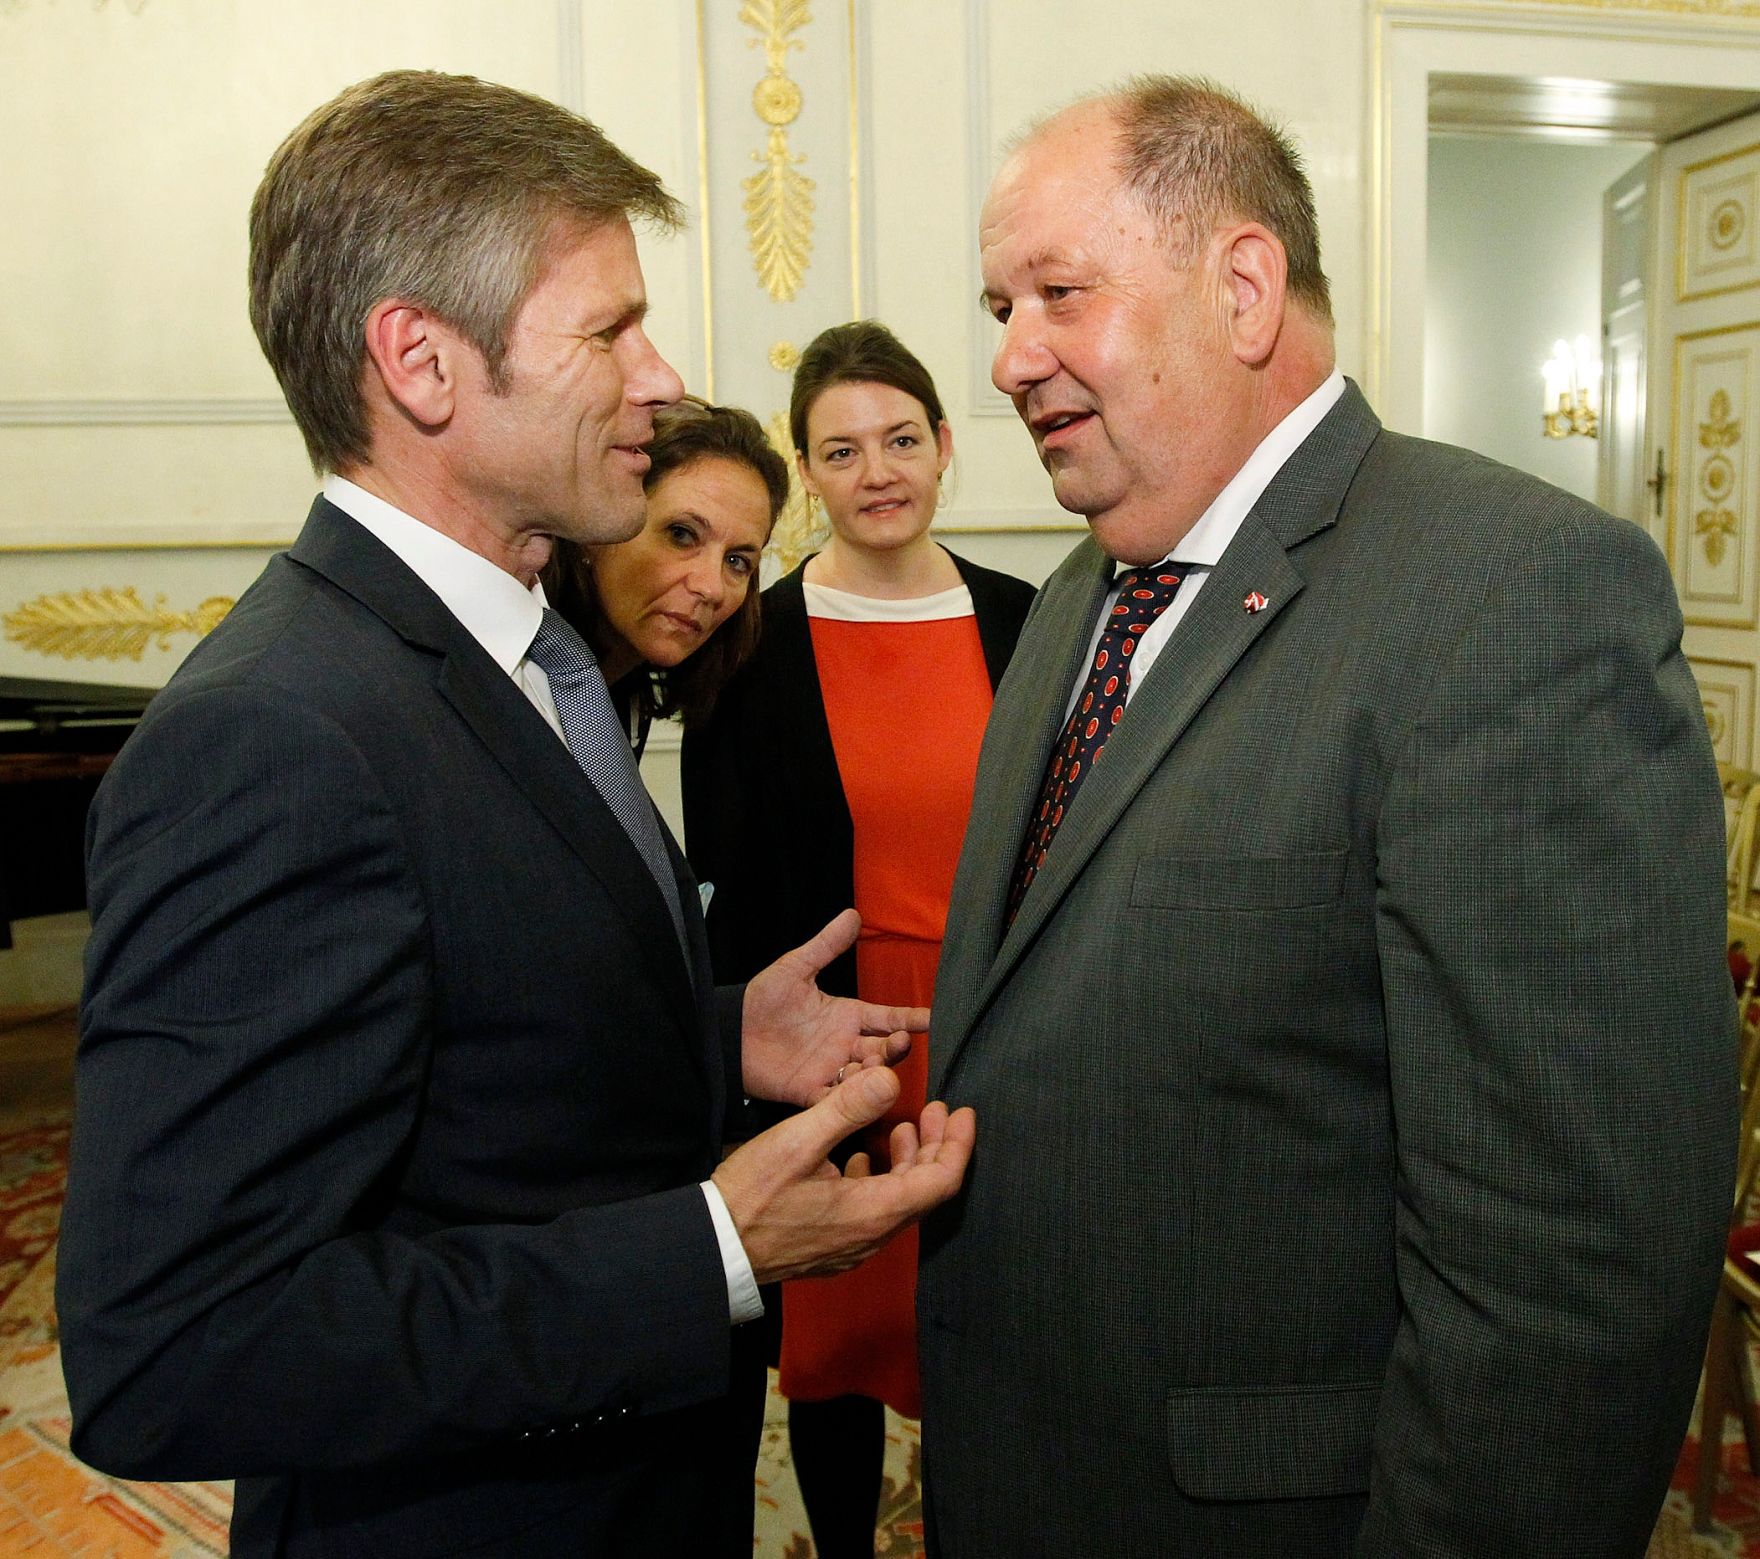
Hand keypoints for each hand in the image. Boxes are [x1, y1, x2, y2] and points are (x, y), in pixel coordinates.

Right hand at [713, 1064, 975, 1284]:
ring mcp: (852, 1246)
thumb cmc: (751, 1196)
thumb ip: (848, 1109)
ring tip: (901, 1127)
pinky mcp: (833, 1247)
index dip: (958, 1144)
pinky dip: (880, 1180)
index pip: (940, 1180)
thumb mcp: (798, 1141)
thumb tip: (890, 1079)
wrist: (715, 1248)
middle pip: (924, 1191)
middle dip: (935, 1147)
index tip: (962, 1112)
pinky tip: (859, 1159)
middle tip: (937, 1111)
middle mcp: (871, 1236)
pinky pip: (874, 1213)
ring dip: (907, 1162)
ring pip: (899, 1202)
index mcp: (873, 1212)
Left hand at [740, 909, 928, 1105]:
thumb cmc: (763, 999)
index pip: (889, 1018)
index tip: (934, 1019)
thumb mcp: (796, 968)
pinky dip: (849, 1098)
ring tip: (873, 1064)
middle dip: (895, 1047)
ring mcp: (832, 1069)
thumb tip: (852, 915)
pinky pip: (837, 1098)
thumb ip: (825, 945)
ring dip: (874, 1072)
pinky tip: (855, 1092)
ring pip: (866, 1076)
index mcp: (848, 1016)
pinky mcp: (812, 1091)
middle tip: (898, 1042)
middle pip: (884, 1049)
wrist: (731, 1031)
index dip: (912, 1019)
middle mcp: (846, 1044)